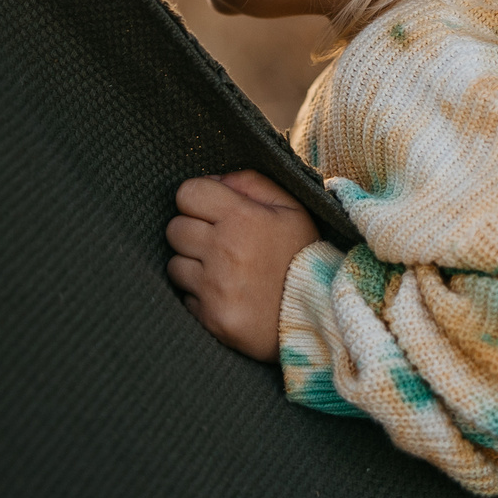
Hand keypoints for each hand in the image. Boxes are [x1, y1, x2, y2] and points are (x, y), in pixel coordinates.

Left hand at [165, 170, 319, 361]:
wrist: (322, 316)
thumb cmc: (303, 256)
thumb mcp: (291, 209)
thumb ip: (252, 183)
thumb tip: (214, 179)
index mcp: (242, 217)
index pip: (187, 193)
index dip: (198, 199)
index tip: (212, 211)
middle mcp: (224, 250)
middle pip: (174, 228)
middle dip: (192, 231)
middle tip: (218, 242)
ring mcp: (215, 287)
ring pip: (174, 265)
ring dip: (193, 266)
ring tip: (223, 271)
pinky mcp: (211, 318)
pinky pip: (185, 298)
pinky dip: (200, 296)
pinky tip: (226, 295)